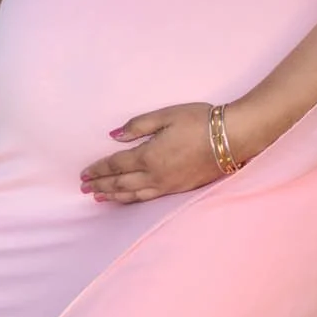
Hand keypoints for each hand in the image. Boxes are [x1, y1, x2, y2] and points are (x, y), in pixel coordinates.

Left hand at [80, 102, 222, 203]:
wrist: (232, 139)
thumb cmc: (200, 121)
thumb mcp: (166, 115)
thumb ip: (138, 126)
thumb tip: (114, 136)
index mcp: (149, 155)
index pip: (116, 165)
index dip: (98, 170)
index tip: (84, 174)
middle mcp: (155, 175)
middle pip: (120, 183)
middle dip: (100, 185)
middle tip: (84, 189)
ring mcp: (167, 185)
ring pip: (133, 195)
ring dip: (114, 196)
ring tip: (99, 198)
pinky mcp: (179, 189)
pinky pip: (148, 198)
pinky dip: (132, 200)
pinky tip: (127, 199)